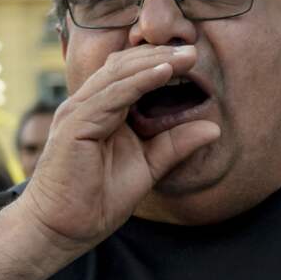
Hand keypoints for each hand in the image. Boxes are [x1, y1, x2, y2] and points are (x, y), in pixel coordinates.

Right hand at [17, 44, 219, 252]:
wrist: (65, 230)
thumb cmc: (100, 199)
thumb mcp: (150, 166)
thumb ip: (177, 144)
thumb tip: (215, 128)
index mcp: (101, 110)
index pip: (130, 73)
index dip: (160, 61)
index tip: (193, 57)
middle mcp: (87, 105)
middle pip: (124, 66)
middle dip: (161, 55)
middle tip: (194, 49)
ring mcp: (78, 112)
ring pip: (119, 74)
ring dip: (155, 62)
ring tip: (186, 57)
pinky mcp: (75, 125)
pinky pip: (112, 95)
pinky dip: (139, 81)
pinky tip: (164, 73)